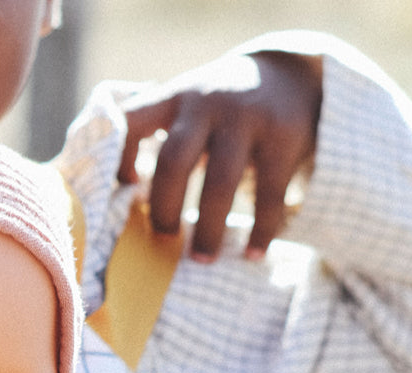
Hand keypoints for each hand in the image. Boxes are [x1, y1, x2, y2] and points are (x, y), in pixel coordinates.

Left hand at [119, 50, 322, 260]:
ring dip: (208, 229)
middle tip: (164, 240)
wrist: (293, 74)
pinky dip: (261, 229)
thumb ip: (156, 136)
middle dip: (164, 209)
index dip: (118, 159)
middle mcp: (208, 104)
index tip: (126, 190)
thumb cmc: (221, 111)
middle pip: (174, 162)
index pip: (131, 121)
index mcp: (174, 98)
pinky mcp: (285, 136)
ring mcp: (248, 118)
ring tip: (202, 259)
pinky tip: (253, 253)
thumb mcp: (187, 106)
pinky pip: (269, 193)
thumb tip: (120, 199)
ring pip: (219, 183)